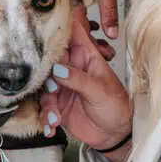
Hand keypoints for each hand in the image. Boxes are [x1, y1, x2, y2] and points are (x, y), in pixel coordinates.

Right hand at [39, 16, 132, 161]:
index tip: (43, 30)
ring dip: (47, 103)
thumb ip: (79, 79)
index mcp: (86, 56)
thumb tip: (58, 69)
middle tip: (51, 89)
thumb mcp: (101, 90)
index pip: (71, 33)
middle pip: (49, 60)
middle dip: (45, 74)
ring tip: (55, 116)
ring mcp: (63, 86)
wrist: (115, 134)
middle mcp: (71, 68)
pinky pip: (44, 107)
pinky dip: (45, 117)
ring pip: (44, 86)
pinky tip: (51, 126)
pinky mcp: (58, 104)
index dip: (58, 27)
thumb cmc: (117, 106)